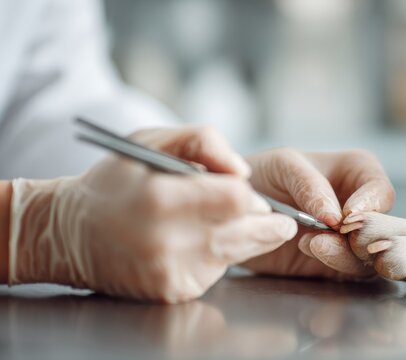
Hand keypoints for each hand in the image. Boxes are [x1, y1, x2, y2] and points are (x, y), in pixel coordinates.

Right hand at [8, 126, 296, 302]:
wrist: (72, 235)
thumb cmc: (117, 181)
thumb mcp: (151, 140)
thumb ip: (202, 141)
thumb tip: (243, 171)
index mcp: (159, 198)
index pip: (236, 199)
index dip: (249, 194)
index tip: (247, 190)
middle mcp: (165, 242)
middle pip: (248, 233)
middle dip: (263, 222)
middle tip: (276, 217)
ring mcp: (170, 272)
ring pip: (238, 253)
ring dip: (244, 237)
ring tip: (232, 223)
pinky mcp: (173, 293)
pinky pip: (217, 271)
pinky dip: (218, 255)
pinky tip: (199, 243)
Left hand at [241, 149, 394, 278]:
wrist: (234, 208)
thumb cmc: (261, 174)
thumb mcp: (283, 165)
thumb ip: (309, 184)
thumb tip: (337, 217)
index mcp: (357, 173)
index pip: (380, 191)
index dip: (370, 205)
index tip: (345, 217)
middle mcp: (360, 207)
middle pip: (383, 227)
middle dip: (364, 236)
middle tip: (337, 234)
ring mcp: (349, 238)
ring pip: (369, 254)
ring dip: (346, 253)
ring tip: (310, 243)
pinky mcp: (334, 263)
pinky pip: (348, 272)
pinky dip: (335, 265)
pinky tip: (309, 250)